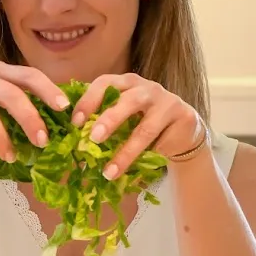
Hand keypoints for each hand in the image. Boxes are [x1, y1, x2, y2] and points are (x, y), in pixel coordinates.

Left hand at [71, 73, 204, 178]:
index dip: (89, 100)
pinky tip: (136, 172)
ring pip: (145, 129)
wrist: (183, 130)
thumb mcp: (123, 116)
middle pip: (128, 101)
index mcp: (127, 83)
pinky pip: (162, 143)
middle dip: (109, 119)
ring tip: (109, 172)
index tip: (75, 123)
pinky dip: (147, 159)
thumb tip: (71, 140)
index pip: (105, 83)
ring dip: (126, 153)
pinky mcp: (184, 117)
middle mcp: (147, 88)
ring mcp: (168, 102)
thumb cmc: (144, 122)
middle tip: (93, 138)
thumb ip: (102, 120)